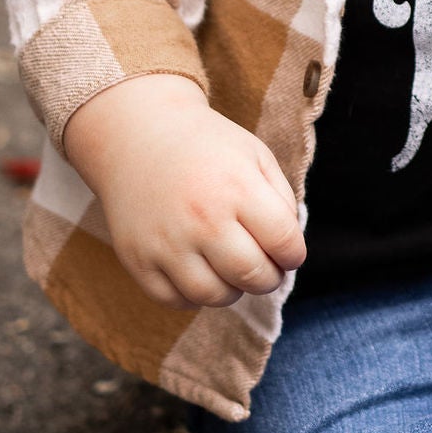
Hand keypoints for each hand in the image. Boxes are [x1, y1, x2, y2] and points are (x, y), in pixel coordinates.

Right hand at [61, 74, 305, 307]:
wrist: (138, 132)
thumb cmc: (206, 147)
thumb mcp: (255, 156)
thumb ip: (282, 202)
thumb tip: (288, 252)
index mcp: (237, 188)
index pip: (285, 243)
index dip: (293, 254)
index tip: (287, 252)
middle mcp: (202, 218)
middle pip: (253, 276)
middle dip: (268, 277)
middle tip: (263, 265)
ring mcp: (166, 242)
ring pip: (214, 295)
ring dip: (232, 290)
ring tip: (230, 268)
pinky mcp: (138, 258)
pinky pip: (175, 300)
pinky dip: (193, 295)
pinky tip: (198, 271)